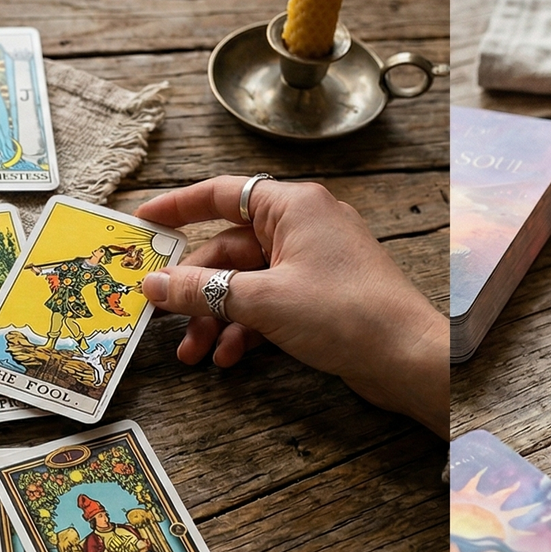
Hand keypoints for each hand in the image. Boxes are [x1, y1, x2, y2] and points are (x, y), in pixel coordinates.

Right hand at [135, 176, 448, 437]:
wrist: (407, 356)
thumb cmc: (346, 313)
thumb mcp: (263, 300)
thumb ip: (204, 290)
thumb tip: (155, 284)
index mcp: (293, 206)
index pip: (221, 194)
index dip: (177, 207)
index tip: (143, 222)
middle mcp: (304, 225)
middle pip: (230, 248)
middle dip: (195, 288)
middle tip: (162, 317)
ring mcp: (315, 261)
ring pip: (248, 281)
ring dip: (217, 316)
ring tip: (193, 354)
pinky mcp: (322, 295)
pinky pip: (270, 302)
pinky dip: (247, 327)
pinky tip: (229, 357)